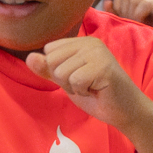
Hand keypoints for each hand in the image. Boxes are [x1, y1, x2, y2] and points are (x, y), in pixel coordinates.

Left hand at [28, 35, 149, 129]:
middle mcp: (90, 42)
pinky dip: (82, 91)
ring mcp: (97, 53)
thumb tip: (29, 57)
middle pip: (52, 60)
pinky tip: (96, 90)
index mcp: (81, 42)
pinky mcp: (103, 66)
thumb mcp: (66, 80)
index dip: (57, 70)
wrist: (123, 110)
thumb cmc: (96, 95)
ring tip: (91, 86)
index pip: (49, 50)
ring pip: (62, 71)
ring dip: (73, 87)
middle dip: (63, 80)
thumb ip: (47, 69)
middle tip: (84, 84)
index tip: (77, 77)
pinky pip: (75, 80)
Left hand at [108, 0, 152, 60]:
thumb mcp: (129, 22)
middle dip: (124, 10)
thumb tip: (107, 1)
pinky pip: (144, 4)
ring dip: (132, 15)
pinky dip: (139, 16)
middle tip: (133, 24)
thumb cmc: (150, 35)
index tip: (126, 20)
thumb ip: (117, 12)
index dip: (118, 5)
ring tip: (139, 25)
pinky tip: (145, 24)